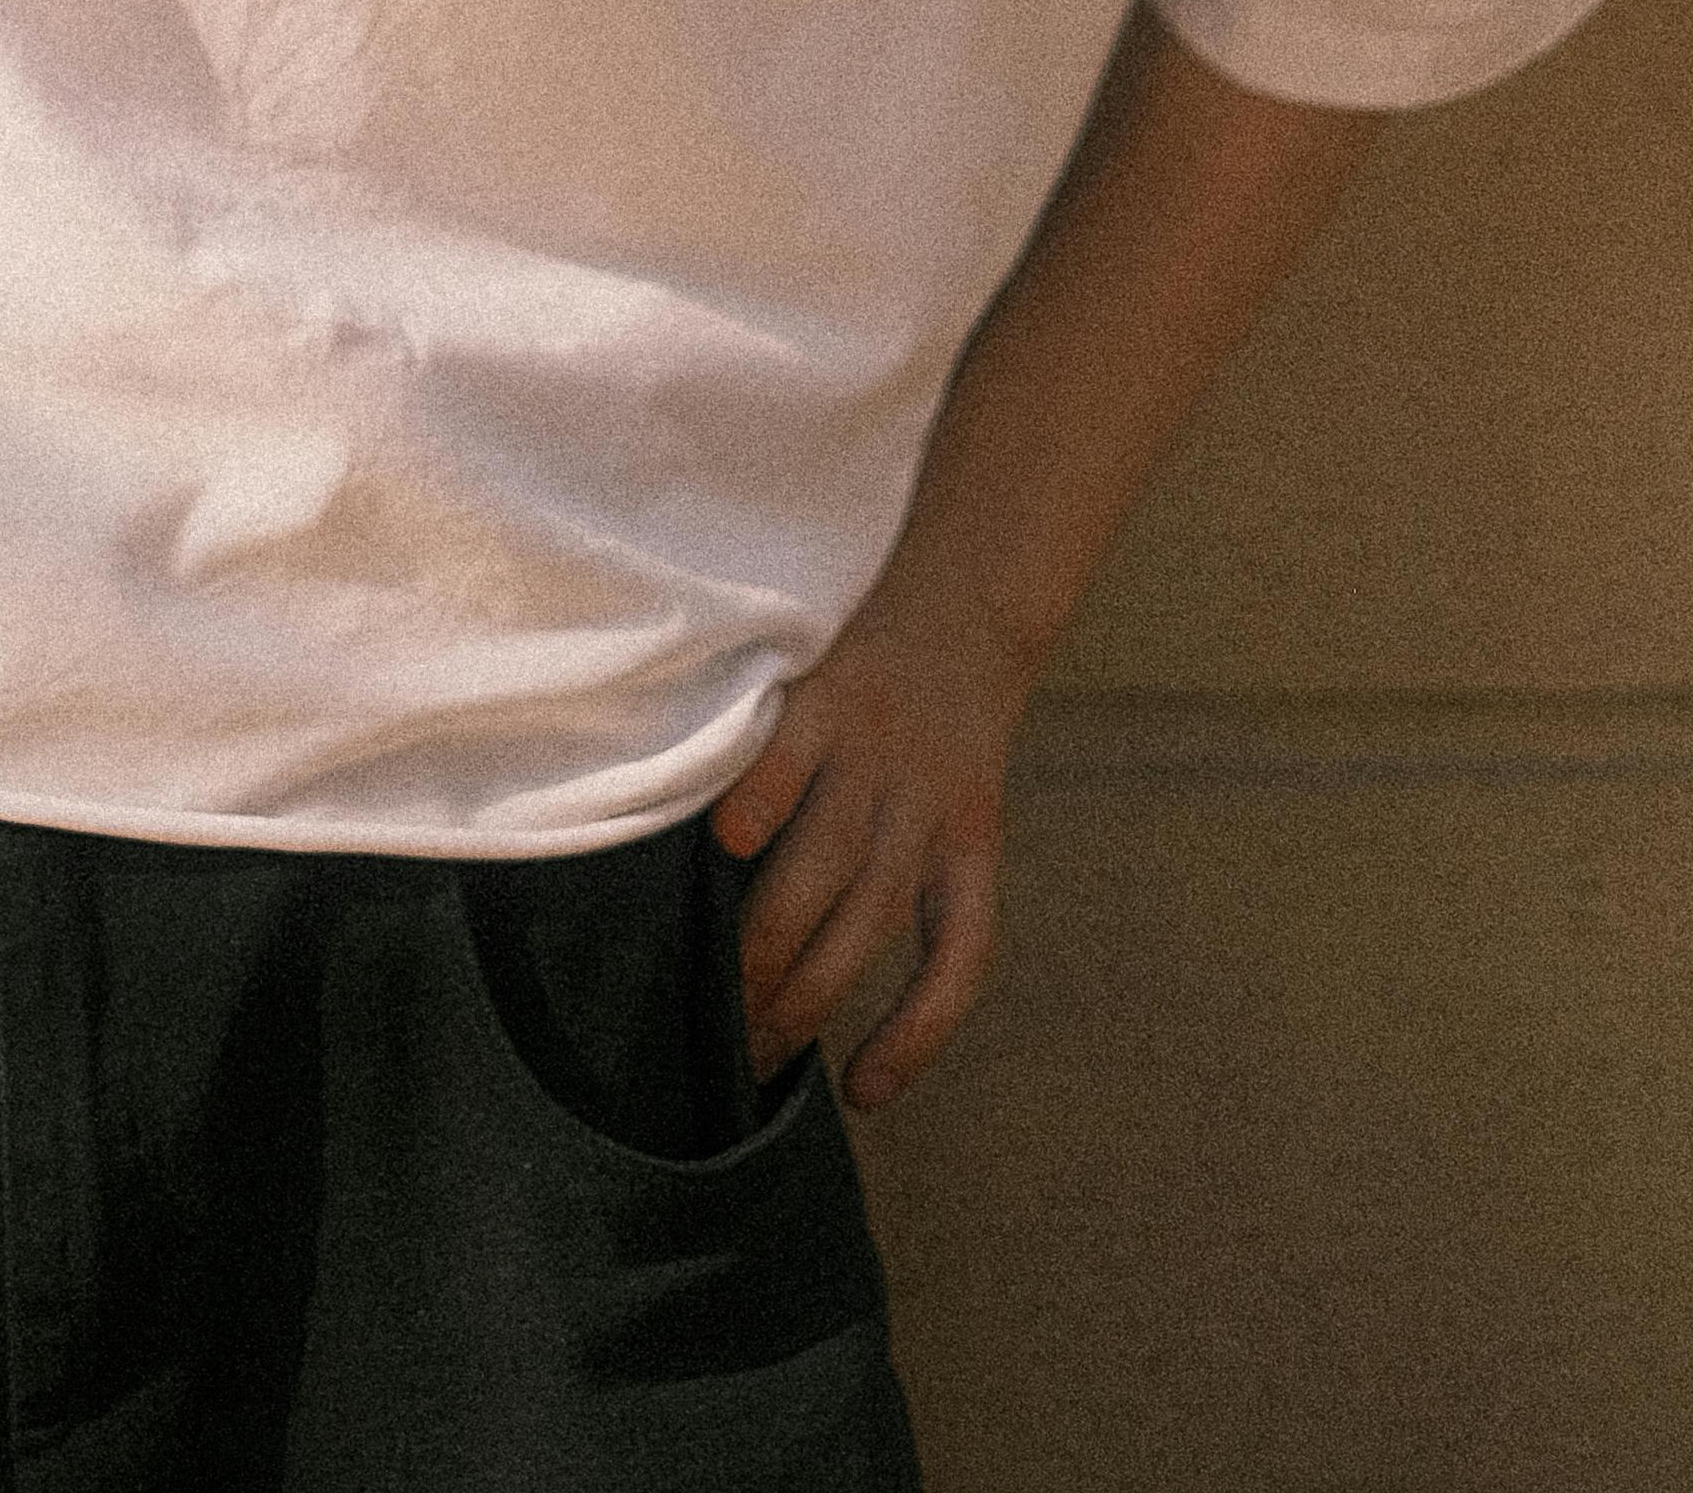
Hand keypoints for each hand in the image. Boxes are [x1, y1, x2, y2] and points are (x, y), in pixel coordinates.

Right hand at [708, 563, 1034, 1109]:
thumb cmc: (942, 725)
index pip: (956, 961)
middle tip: (745, 1057)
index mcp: (969, 843)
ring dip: (770, 939)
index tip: (860, 1096)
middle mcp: (924, 807)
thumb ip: (895, 873)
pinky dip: (760, 804)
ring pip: (822, 866)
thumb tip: (808, 976)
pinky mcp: (827, 699)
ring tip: (723, 994)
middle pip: (864, 928)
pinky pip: (789, 762)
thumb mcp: (951, 805)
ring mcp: (873, 753)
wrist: (966, 596)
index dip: (913, 1035)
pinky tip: (726, 847)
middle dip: (803, 1004)